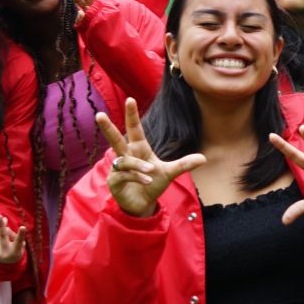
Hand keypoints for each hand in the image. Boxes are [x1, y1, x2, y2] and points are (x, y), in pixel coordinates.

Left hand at [0, 213, 28, 266]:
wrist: (3, 266)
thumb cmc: (14, 252)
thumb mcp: (18, 246)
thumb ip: (12, 233)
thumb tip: (4, 219)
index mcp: (16, 252)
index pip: (19, 241)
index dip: (21, 234)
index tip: (23, 227)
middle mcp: (5, 251)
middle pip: (3, 236)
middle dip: (1, 225)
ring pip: (0, 234)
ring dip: (3, 234)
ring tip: (6, 242)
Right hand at [95, 97, 205, 216]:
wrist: (143, 205)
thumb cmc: (153, 184)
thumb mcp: (169, 173)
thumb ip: (183, 164)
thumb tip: (204, 158)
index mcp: (138, 149)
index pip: (134, 129)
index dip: (132, 115)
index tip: (130, 99)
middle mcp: (126, 156)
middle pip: (115, 139)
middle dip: (108, 128)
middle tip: (99, 115)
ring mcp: (118, 169)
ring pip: (124, 161)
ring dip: (138, 165)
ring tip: (151, 171)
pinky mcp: (114, 181)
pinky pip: (124, 175)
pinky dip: (137, 177)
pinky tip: (147, 182)